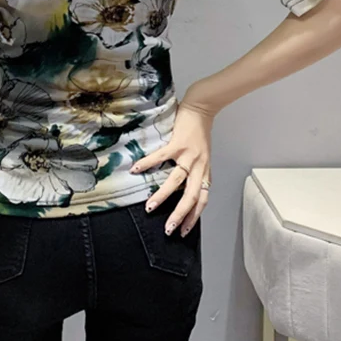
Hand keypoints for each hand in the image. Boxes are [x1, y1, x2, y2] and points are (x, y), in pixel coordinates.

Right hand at [129, 96, 218, 236]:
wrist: (202, 108)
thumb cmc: (199, 132)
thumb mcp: (202, 156)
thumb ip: (195, 171)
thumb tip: (182, 186)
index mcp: (204, 172)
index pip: (202, 200)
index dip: (194, 217)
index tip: (183, 231)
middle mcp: (199, 167)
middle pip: (191, 197)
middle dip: (180, 215)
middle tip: (168, 229)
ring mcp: (189, 156)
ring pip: (176, 181)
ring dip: (163, 196)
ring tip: (149, 207)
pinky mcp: (178, 143)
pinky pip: (161, 157)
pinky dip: (147, 164)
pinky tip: (135, 170)